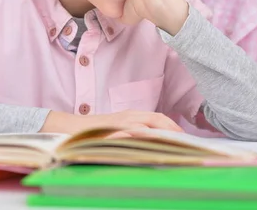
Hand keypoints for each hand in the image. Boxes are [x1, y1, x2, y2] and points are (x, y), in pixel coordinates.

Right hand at [40, 110, 183, 134]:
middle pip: (156, 118)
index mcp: (133, 116)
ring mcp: (120, 121)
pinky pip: (128, 129)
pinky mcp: (111, 127)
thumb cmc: (97, 133)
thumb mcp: (119, 131)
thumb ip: (135, 134)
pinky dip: (139, 132)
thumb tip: (154, 141)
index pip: (158, 117)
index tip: (184, 136)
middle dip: (172, 128)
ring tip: (174, 139)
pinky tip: (148, 137)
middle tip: (184, 140)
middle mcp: (129, 115)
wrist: (72, 129)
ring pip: (146, 121)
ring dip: (161, 129)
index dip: (172, 125)